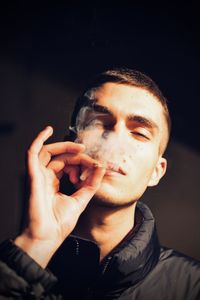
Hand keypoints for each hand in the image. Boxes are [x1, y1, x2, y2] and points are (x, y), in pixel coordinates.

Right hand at [15, 126, 104, 266]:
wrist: (49, 236)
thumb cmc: (60, 222)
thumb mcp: (82, 199)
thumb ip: (91, 183)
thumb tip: (101, 167)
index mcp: (54, 182)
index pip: (68, 164)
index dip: (82, 162)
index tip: (96, 166)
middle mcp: (46, 177)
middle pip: (60, 157)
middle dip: (75, 154)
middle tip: (88, 155)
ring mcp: (38, 176)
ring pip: (48, 152)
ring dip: (64, 146)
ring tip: (79, 147)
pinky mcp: (33, 176)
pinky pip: (33, 153)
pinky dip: (38, 140)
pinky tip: (48, 130)